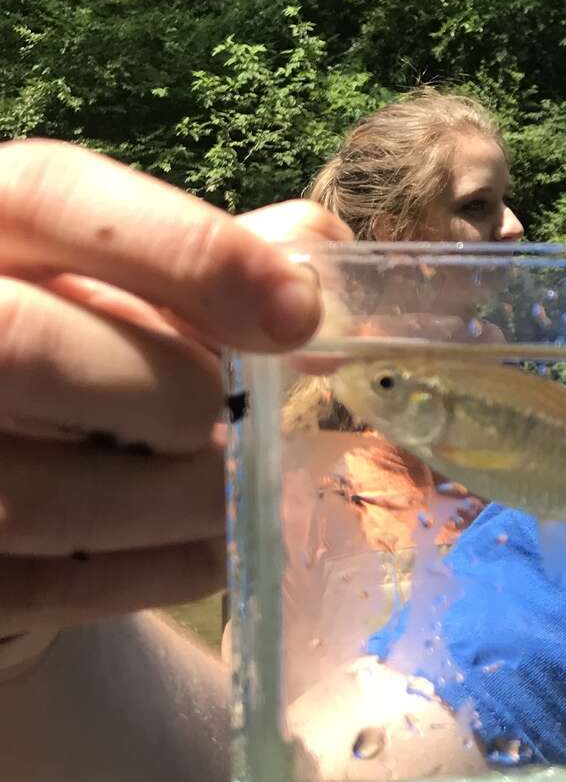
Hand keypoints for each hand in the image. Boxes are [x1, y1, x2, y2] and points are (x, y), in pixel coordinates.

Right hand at [0, 142, 348, 642]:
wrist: (10, 478)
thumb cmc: (78, 361)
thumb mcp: (125, 287)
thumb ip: (211, 261)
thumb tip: (319, 257)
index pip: (48, 193)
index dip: (185, 249)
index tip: (298, 311)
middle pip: (24, 342)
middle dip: (171, 393)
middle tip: (237, 420)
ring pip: (38, 494)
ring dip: (184, 500)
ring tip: (238, 489)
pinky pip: (57, 587)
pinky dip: (165, 568)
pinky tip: (211, 546)